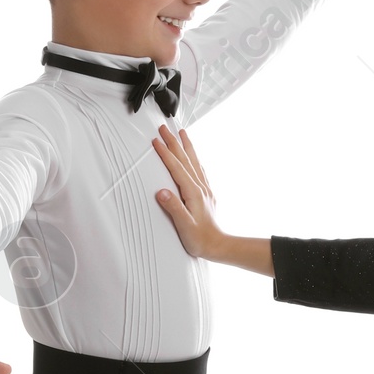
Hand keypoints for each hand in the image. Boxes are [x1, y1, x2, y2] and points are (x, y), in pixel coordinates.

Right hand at [152, 125, 224, 257]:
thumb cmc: (200, 239)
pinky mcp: (206, 194)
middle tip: (164, 128)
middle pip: (185, 159)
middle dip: (174, 142)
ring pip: (194, 161)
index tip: (156, 141)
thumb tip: (161, 192)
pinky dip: (194, 159)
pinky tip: (193, 157)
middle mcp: (200, 188)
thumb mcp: (184, 225)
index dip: (165, 153)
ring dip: (186, 146)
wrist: (218, 246)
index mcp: (193, 193)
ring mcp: (204, 190)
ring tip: (182, 133)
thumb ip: (173, 207)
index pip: (176, 167)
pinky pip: (199, 170)